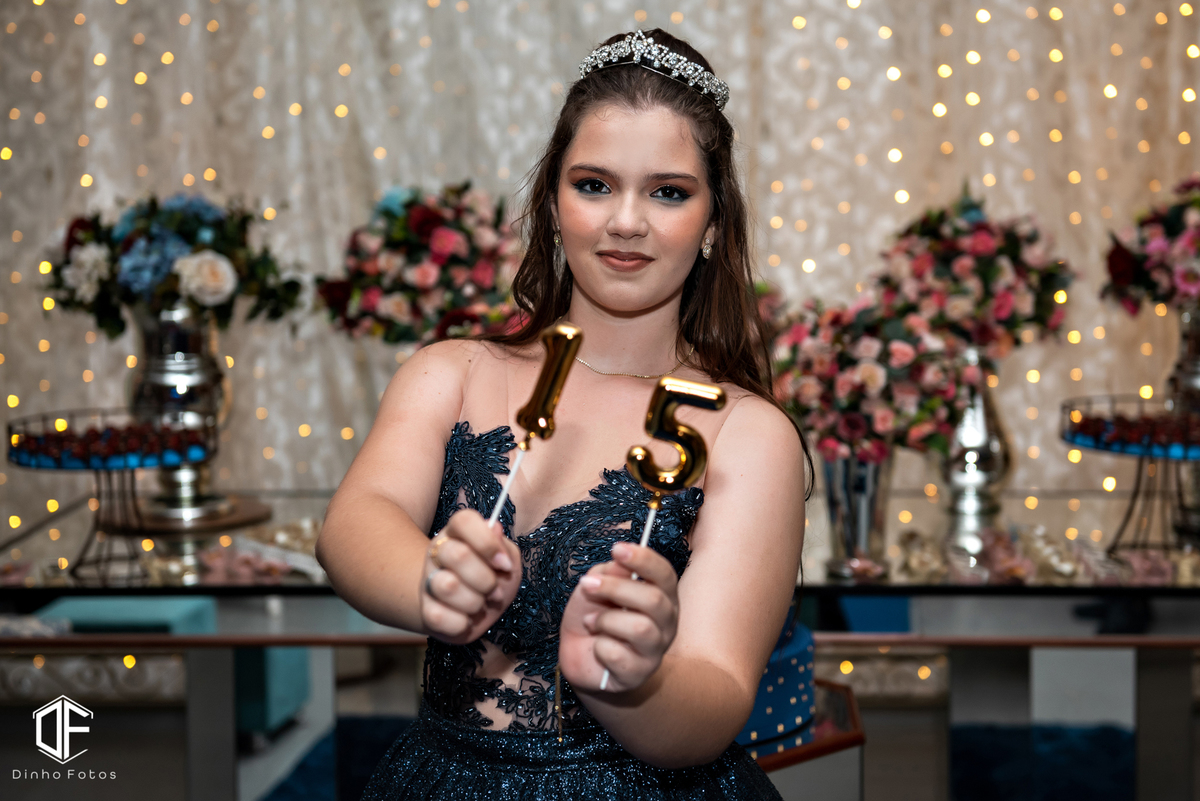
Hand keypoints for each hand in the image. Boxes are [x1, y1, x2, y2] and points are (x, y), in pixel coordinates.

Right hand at [419, 509, 521, 643]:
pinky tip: (467, 619)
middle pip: (457, 555)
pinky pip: (440, 617)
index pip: (464, 521)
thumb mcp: (507, 560)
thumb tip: (495, 529)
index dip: (487, 542)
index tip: (504, 564)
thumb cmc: (491, 578)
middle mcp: (438, 553)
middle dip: (486, 579)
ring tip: (481, 604)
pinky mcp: (425, 611)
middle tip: (495, 590)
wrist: (471, 610)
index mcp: (458, 533)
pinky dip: (462, 624)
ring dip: (475, 602)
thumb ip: (503, 546)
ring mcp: (428, 581)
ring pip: (448, 587)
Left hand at [559, 542, 678, 693]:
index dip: (643, 559)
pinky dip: (599, 647)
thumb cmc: (593, 616)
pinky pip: (619, 656)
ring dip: (605, 620)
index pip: (664, 574)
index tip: (617, 549)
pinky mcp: (638, 674)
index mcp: (661, 595)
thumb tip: (620, 564)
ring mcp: (655, 650)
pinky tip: (596, 647)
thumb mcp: (595, 587)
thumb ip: (609, 573)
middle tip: (587, 584)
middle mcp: (666, 622)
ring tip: (590, 622)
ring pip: (639, 628)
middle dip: (615, 588)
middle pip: (653, 599)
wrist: (580, 657)